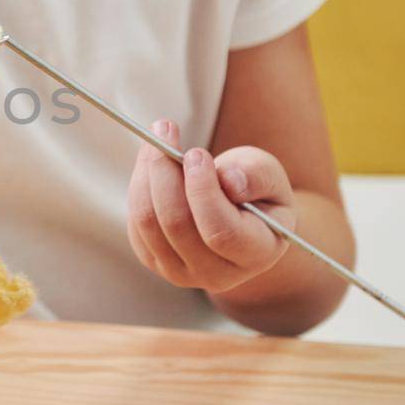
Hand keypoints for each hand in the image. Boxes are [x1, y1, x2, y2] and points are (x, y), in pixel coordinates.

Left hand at [126, 118, 295, 293]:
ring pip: (148, 222)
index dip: (202, 191)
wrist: (237, 215)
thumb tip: (229, 181)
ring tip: (159, 136)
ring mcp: (181, 272)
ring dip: (147, 173)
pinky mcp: (153, 260)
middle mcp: (218, 274)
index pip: (221, 232)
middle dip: (165, 172)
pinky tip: (154, 162)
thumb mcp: (268, 175)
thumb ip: (257, 175)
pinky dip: (139, 185)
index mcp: (256, 254)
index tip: (195, 152)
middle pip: (177, 225)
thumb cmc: (256, 191)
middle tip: (165, 129)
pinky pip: (136, 222)